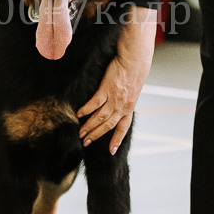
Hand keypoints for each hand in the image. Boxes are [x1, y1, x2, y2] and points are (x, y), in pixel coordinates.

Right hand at [77, 8, 157, 153]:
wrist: (134, 61)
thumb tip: (119, 104)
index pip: (123, 128)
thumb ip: (125, 99)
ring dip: (89, 126)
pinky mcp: (106, 89)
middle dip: (96, 135)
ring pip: (100, 117)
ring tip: (80, 133)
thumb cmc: (133, 73)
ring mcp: (114, 99)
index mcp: (129, 108)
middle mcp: (122, 107)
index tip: (111, 151)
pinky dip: (86, 110)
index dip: (117, 139)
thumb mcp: (132, 90)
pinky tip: (79, 114)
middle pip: (107, 125)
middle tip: (86, 143)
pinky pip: (94, 103)